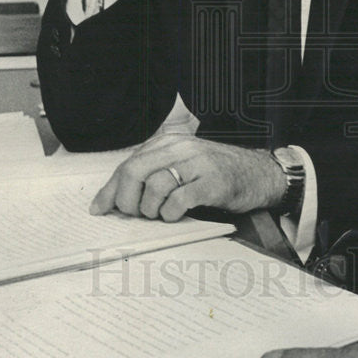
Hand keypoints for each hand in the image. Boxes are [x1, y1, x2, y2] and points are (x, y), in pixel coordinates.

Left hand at [89, 136, 286, 219]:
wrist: (257, 173)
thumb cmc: (214, 172)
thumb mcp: (180, 165)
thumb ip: (150, 175)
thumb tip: (111, 200)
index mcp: (168, 142)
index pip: (127, 165)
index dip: (110, 190)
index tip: (99, 209)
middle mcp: (180, 148)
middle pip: (134, 173)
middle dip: (127, 201)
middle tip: (135, 215)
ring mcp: (197, 164)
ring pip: (154, 187)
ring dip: (151, 210)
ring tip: (161, 214)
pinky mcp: (212, 183)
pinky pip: (178, 201)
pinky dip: (171, 214)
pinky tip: (176, 215)